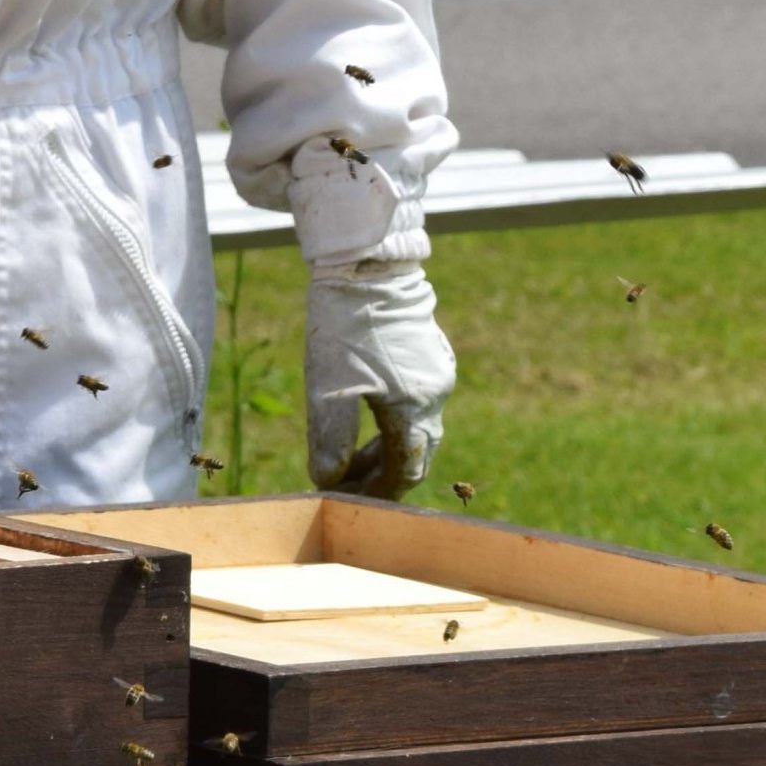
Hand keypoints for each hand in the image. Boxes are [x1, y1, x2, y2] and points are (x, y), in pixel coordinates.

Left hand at [306, 262, 452, 495]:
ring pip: (416, 426)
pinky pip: (416, 401)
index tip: (351, 502)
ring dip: (384, 447)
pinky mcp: (430, 353)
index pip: (404, 470)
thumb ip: (330, 439)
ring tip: (350, 456)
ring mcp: (437, 371)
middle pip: (415, 452)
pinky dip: (392, 420)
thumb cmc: (345, 323)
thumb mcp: (328, 386)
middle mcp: (436, 392)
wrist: (367, 262)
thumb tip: (328, 481)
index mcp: (415, 407)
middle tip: (346, 484)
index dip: (378, 493)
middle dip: (380, 474)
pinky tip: (366, 414)